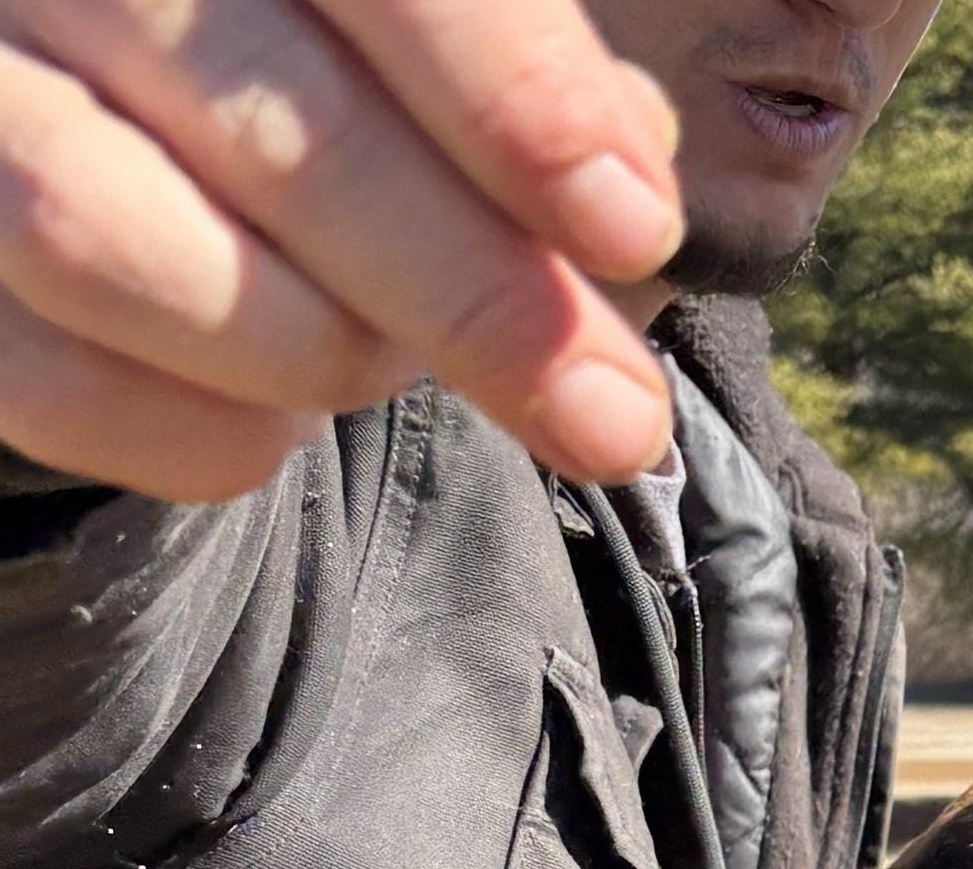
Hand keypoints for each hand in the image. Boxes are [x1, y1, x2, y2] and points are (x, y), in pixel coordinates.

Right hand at [0, 0, 684, 502]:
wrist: (103, 114)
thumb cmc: (307, 70)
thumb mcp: (418, 47)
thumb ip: (516, 85)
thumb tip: (629, 159)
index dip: (508, 89)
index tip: (631, 222)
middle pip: (270, 118)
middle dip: (470, 292)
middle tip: (612, 417)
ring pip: (112, 237)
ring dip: (318, 348)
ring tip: (390, 365)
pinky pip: (51, 380)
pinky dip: (205, 435)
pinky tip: (277, 417)